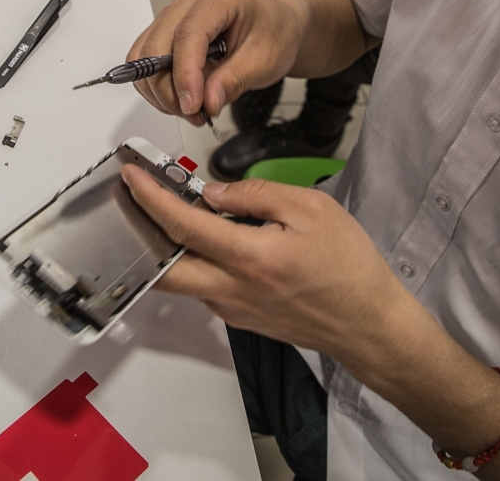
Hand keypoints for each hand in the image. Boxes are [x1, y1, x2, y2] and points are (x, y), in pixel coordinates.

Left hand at [121, 167, 423, 364]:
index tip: (131, 175)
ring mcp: (232, 310)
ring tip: (165, 210)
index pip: (183, 226)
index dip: (150, 198)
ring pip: (181, 280)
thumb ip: (256, 196)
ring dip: (165, 247)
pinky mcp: (239, 319)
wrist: (368, 323)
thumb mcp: (311, 209)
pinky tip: (203, 238)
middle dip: (137, 230)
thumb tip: (212, 192)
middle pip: (162, 268)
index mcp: (250, 258)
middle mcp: (232, 290)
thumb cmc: (349, 264)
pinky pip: (204, 288)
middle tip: (131, 197)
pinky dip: (192, 262)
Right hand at [127, 0, 307, 122]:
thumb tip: (207, 102)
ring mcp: (175, 14)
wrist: (277, 26)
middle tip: (193, 113)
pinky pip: (146, 60)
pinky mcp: (167, 31)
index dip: (185, 73)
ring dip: (160, 90)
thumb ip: (234, 81)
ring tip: (190, 108)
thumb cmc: (275, 32)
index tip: (192, 104)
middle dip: (169, 88)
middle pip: (157, 45)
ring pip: (145, 55)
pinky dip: (157, 85)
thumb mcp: (266, 60)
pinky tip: (180, 97)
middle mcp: (190, 0)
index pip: (188, 34)